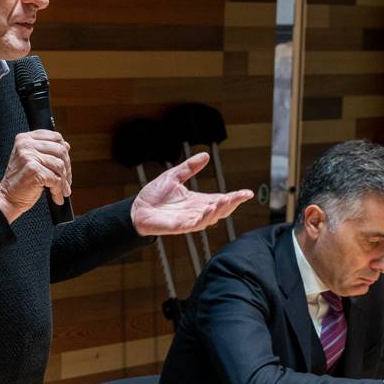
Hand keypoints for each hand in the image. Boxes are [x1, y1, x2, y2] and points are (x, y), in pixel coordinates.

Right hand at [0, 128, 72, 222]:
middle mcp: (26, 145)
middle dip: (67, 168)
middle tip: (67, 181)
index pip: (55, 137)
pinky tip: (56, 196)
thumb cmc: (20, 180)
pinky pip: (56, 179)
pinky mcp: (34, 170)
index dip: (64, 151)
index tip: (65, 163)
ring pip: (60, 165)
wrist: (8, 197)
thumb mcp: (30, 159)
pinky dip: (58, 190)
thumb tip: (67, 146)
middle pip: (61, 150)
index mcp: (25, 138)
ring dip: (64, 181)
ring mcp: (29, 156)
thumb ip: (46, 150)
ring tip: (62, 191)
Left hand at [130, 153, 253, 236]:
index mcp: (198, 201)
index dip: (234, 197)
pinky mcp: (179, 227)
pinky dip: (202, 218)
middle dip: (232, 203)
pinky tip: (209, 211)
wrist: (136, 209)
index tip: (247, 192)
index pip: (221, 199)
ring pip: (210, 218)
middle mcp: (197, 212)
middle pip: (220, 210)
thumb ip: (189, 168)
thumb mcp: (174, 176)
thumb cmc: (153, 196)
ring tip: (227, 201)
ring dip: (219, 210)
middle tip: (242, 196)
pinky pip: (194, 224)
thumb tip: (205, 156)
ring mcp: (189, 220)